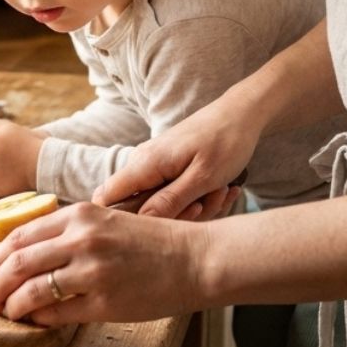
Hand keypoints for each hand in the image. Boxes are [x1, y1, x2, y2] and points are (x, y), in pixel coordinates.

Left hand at [0, 201, 206, 323]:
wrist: (192, 258)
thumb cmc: (149, 241)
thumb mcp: (104, 222)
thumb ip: (68, 233)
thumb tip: (27, 256)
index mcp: (79, 214)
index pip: (21, 234)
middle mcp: (82, 239)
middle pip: (19, 261)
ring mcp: (93, 271)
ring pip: (33, 289)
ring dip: (12, 303)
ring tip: (5, 310)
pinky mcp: (105, 302)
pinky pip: (59, 312)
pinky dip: (39, 317)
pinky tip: (34, 319)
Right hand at [94, 92, 259, 218]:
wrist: (241, 115)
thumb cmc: (225, 143)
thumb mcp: (202, 178)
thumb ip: (169, 202)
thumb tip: (138, 224)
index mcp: (146, 164)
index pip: (106, 197)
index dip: (118, 221)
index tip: (153, 231)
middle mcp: (144, 164)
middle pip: (139, 209)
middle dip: (175, 217)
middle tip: (206, 203)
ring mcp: (157, 167)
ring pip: (162, 205)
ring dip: (196, 208)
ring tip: (221, 191)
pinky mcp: (170, 169)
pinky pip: (176, 196)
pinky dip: (200, 199)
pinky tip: (222, 189)